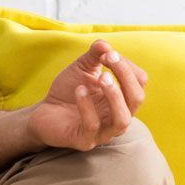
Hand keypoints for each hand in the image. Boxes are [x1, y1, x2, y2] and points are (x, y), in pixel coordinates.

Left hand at [25, 38, 148, 150]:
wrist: (45, 111)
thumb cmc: (69, 90)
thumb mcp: (82, 68)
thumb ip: (95, 55)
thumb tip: (105, 44)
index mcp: (123, 98)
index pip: (139, 82)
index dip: (126, 65)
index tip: (107, 53)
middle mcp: (118, 116)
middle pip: (136, 99)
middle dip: (125, 76)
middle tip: (108, 58)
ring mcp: (103, 132)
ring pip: (122, 119)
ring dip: (115, 96)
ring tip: (102, 77)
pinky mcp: (85, 141)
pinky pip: (92, 126)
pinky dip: (87, 106)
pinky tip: (79, 90)